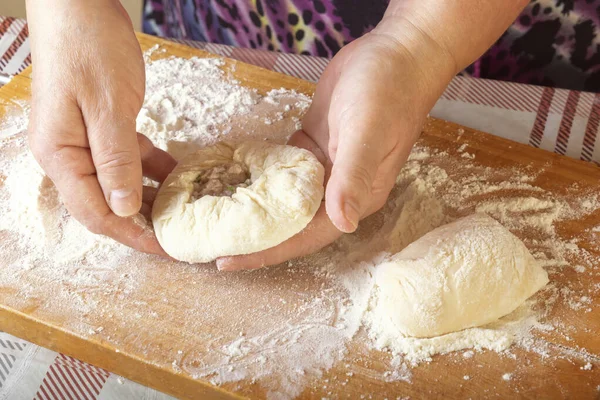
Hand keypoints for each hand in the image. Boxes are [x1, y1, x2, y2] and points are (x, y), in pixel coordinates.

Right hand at [26, 0, 175, 254]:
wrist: (79, 5)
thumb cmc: (88, 48)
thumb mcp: (108, 106)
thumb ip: (116, 159)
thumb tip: (125, 209)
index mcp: (60, 155)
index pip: (95, 213)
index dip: (131, 234)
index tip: (166, 248)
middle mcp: (69, 155)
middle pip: (106, 204)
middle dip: (142, 223)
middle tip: (179, 236)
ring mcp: (85, 141)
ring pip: (120, 184)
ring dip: (151, 198)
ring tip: (183, 214)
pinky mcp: (104, 127)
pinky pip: (130, 159)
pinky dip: (153, 170)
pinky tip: (178, 178)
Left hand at [217, 20, 456, 270]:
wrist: (395, 54)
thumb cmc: (387, 92)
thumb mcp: (367, 132)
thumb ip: (353, 176)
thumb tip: (344, 223)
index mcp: (355, 196)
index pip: (306, 236)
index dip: (267, 251)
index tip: (227, 261)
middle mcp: (339, 190)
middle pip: (291, 224)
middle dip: (253, 237)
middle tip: (209, 244)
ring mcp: (324, 168)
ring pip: (284, 200)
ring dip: (253, 211)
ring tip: (213, 220)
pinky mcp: (313, 147)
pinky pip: (282, 171)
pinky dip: (259, 178)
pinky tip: (231, 182)